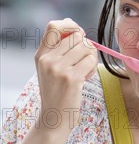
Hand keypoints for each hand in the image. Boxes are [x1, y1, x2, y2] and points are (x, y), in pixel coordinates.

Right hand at [35, 18, 97, 134]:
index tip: (78, 35)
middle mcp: (47, 59)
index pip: (54, 26)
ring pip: (86, 47)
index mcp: (41, 55)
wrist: (54, 119)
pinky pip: (91, 60)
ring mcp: (59, 68)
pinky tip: (86, 77)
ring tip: (84, 71)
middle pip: (77, 36)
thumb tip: (72, 23)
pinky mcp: (72, 78)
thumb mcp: (50, 68)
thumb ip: (58, 48)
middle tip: (83, 61)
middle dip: (86, 46)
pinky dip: (93, 67)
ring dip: (91, 58)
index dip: (70, 25)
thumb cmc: (58, 92)